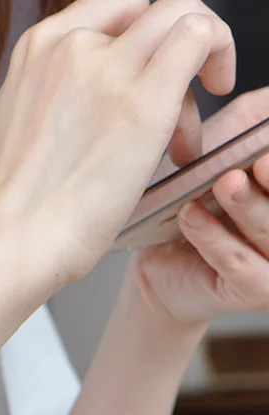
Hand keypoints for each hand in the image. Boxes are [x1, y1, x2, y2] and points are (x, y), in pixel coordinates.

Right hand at [0, 0, 234, 289]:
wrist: (7, 243)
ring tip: (182, 133)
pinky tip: (213, 95)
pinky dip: (218, 55)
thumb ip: (17, 102)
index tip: (139, 78)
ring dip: (197, 60)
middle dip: (162, 56)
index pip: (108, 13)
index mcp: (37, 50)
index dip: (133, 41)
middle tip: (168, 113)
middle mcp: (70, 48)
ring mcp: (106, 71)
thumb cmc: (0, 208)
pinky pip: (199, 38)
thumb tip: (22, 105)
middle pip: (144, 13)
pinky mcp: (144, 103)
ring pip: (179, 16)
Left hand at [132, 88, 268, 325]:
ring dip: (248, 205)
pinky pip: (237, 261)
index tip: (263, 150)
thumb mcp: (226, 145)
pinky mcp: (256, 290)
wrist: (161, 260)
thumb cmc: (197, 197)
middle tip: (258, 161)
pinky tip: (192, 215)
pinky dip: (214, 237)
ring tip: (224, 182)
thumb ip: (254, 117)